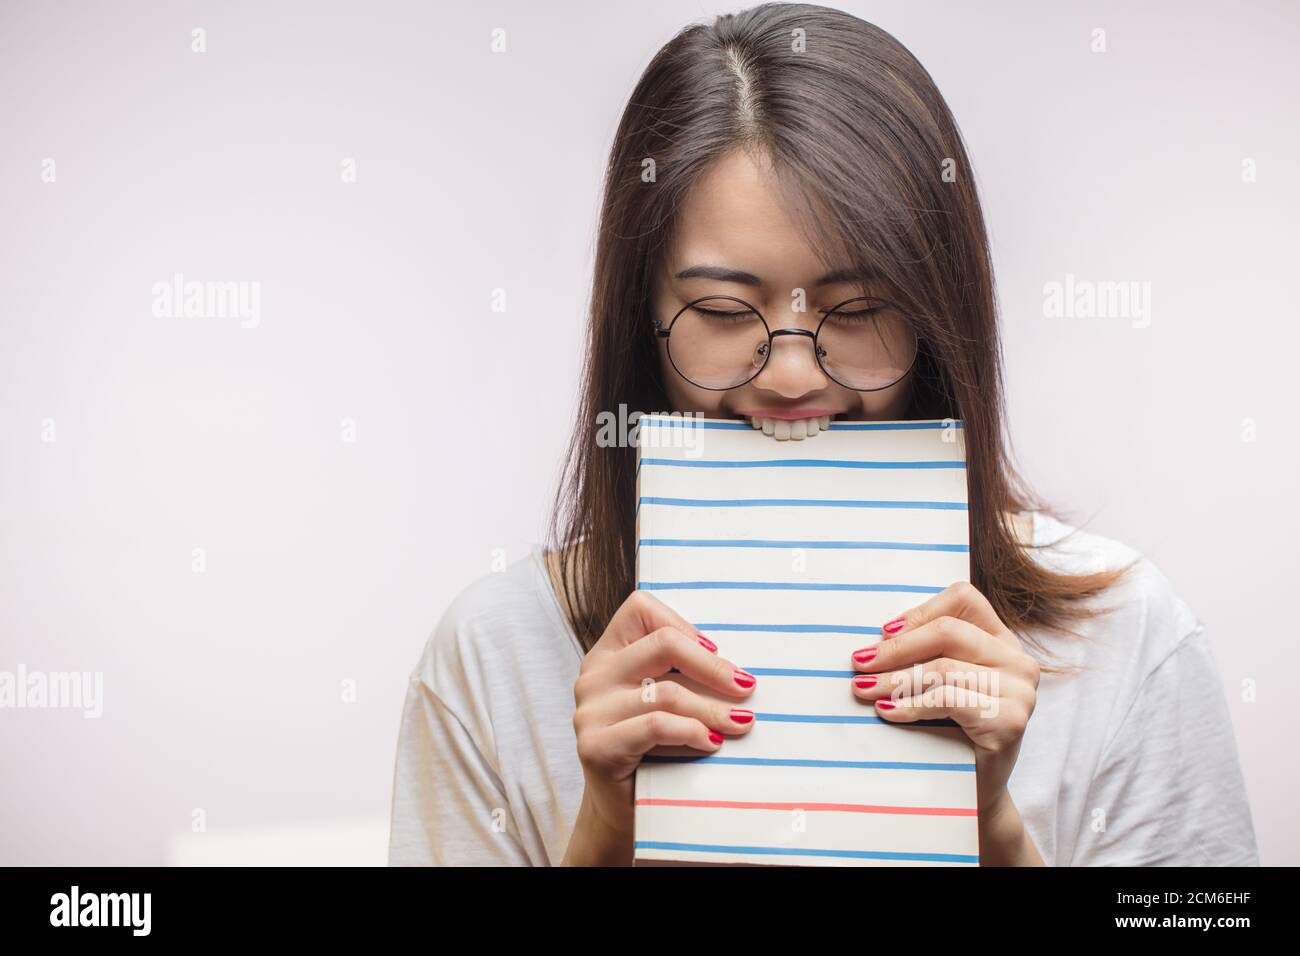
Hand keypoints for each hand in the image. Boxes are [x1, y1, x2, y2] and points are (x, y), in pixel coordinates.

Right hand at [562, 590, 757, 865]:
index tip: (717, 652)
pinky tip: (711, 742)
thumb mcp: (664, 701)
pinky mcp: (596, 746)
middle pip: (662, 644)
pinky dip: (692, 732)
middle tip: (747, 687)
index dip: (684, 624)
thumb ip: (682, 674)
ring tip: (741, 723)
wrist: (621, 811)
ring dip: (713, 709)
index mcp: (608, 653)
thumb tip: (740, 666)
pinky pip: (656, 726)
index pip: (641, 608)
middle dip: (714, 667)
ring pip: (667, 693)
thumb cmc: (654, 750)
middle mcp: (594, 675)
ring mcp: (590, 710)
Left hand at [847, 581, 1043, 862]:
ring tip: (863, 688)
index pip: (964, 599)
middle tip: (859, 662)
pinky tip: (887, 711)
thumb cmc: (950, 731)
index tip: (882, 633)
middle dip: (896, 648)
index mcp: (1002, 640)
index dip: (920, 612)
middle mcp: (1019, 660)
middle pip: (949, 632)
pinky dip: (910, 705)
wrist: (976, 790)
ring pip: (944, 668)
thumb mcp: (941, 683)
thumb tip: (871, 638)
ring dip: (894, 679)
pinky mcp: (1011, 720)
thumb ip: (925, 653)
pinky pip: (948, 700)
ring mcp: (1020, 690)